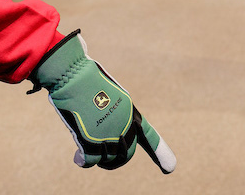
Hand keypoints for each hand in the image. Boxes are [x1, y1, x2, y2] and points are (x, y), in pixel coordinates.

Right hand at [28, 30, 175, 173]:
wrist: (74, 75)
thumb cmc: (86, 80)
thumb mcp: (108, 95)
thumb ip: (112, 116)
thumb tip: (102, 139)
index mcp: (131, 113)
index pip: (149, 137)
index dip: (161, 154)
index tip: (171, 169)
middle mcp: (124, 126)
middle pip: (127, 153)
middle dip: (117, 160)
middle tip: (104, 161)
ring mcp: (110, 135)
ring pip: (107, 158)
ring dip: (98, 158)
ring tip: (86, 149)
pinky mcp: (92, 142)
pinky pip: (90, 161)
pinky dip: (83, 161)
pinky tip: (78, 157)